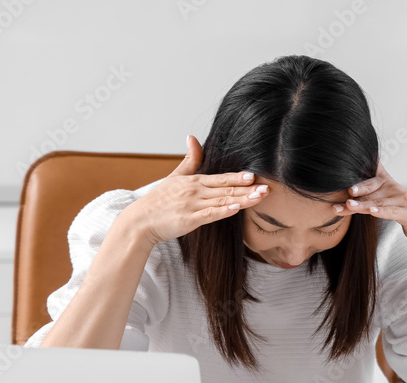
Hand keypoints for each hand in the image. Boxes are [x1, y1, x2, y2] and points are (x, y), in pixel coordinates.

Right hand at [119, 135, 268, 245]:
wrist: (139, 221)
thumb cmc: (158, 201)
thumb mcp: (174, 177)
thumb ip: (189, 160)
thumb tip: (192, 137)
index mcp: (193, 181)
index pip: (221, 178)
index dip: (239, 177)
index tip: (255, 175)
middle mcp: (195, 191)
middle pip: (226, 189)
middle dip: (248, 188)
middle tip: (267, 187)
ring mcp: (192, 205)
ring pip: (222, 201)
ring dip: (242, 199)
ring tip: (260, 197)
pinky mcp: (189, 220)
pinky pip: (210, 215)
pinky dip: (223, 211)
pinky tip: (237, 208)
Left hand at [331, 163, 406, 243]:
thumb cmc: (404, 207)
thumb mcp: (389, 192)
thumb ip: (373, 181)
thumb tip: (364, 163)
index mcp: (386, 183)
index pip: (369, 179)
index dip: (357, 180)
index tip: (343, 179)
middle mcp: (393, 189)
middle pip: (371, 191)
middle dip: (358, 191)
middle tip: (346, 192)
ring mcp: (401, 201)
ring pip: (378, 203)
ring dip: (362, 205)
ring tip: (349, 206)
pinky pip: (392, 212)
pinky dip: (381, 212)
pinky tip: (372, 212)